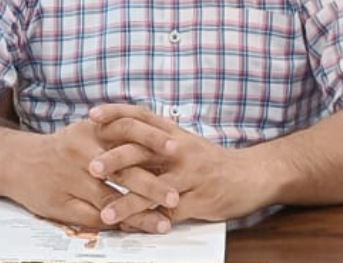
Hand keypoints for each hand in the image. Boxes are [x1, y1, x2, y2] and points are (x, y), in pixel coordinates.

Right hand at [2, 119, 174, 232]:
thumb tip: (157, 138)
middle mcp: (81, 152)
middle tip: (175, 196)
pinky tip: (135, 229)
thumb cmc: (64, 146)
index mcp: (91, 130)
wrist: (19, 162)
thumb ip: (117, 133)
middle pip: (123, 169)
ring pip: (111, 201)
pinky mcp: (61, 205)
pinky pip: (94, 219)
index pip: (127, 129)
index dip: (152, 138)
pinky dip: (118, 224)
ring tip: (163, 223)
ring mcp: (71, 180)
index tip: (176, 148)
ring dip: (139, 214)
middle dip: (152, 185)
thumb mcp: (88, 130)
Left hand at [89, 104, 271, 225]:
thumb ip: (155, 142)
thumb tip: (119, 141)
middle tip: (91, 167)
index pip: (140, 115)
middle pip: (143, 149)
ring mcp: (190, 175)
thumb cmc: (209, 161)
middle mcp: (179, 149)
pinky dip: (148, 222)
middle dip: (115, 158)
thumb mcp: (183, 143)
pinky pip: (168, 213)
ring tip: (106, 213)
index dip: (116, 113)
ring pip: (153, 187)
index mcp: (173, 132)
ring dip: (127, 202)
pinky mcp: (198, 200)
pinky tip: (132, 230)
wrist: (250, 175)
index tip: (92, 115)